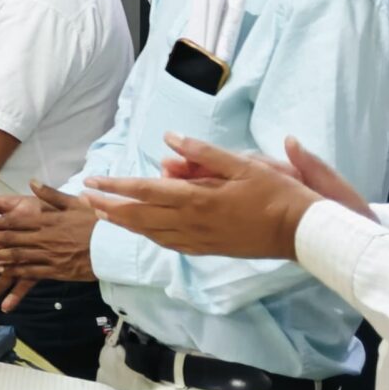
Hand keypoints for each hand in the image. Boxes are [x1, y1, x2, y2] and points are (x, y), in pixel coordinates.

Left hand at [0, 184, 97, 308]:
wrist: (115, 247)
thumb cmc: (95, 223)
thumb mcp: (75, 203)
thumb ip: (51, 194)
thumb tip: (33, 182)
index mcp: (47, 220)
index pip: (14, 221)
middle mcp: (44, 238)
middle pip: (10, 240)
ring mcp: (49, 256)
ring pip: (16, 257)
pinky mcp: (56, 271)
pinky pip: (31, 272)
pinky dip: (14, 272)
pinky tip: (0, 272)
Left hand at [83, 133, 368, 260]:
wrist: (303, 232)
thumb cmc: (277, 193)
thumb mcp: (243, 164)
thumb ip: (203, 153)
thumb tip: (169, 140)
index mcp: (197, 198)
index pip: (145, 190)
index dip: (115, 185)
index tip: (92, 181)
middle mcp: (193, 222)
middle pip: (139, 216)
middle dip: (109, 206)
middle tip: (85, 198)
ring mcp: (200, 239)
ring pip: (151, 232)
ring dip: (124, 222)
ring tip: (102, 214)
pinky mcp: (210, 249)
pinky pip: (170, 243)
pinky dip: (149, 235)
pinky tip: (142, 231)